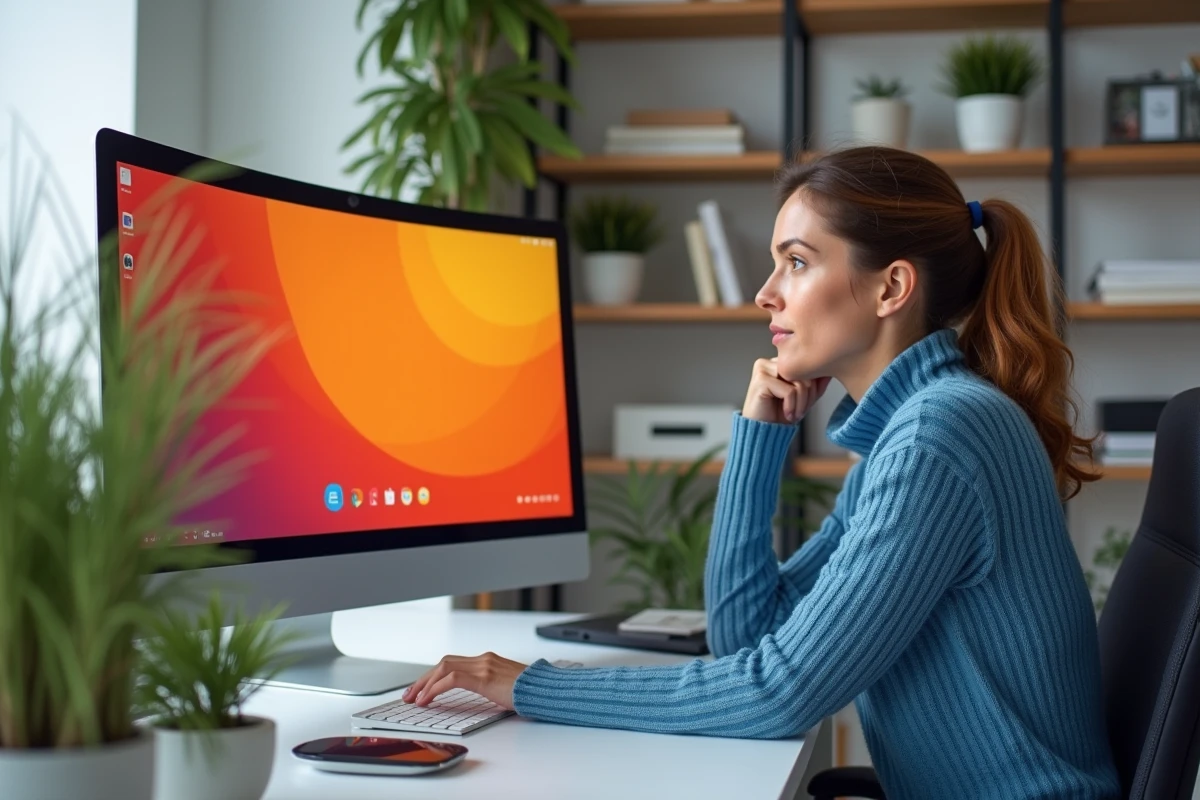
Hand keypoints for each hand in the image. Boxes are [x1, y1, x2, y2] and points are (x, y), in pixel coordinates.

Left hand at [402, 652, 527, 710]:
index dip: (433, 675)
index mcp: (488, 660)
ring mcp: (483, 666)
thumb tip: (478, 697)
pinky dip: (435, 688)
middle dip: (423, 679)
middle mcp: (483, 659)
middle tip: (409, 694)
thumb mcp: (506, 687)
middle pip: (444, 663)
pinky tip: (427, 699)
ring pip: (443, 668)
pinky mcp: (484, 677)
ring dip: (424, 683)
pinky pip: (451, 679)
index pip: (453, 663)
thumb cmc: (531, 692)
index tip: (421, 689)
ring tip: (414, 699)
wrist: (547, 690)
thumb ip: (490, 686)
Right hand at [742, 358, 831, 423]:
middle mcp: (768, 362)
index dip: (812, 388)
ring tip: (794, 414)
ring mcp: (763, 369)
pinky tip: (786, 414)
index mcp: (777, 363)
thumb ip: (815, 385)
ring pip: (799, 382)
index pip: (806, 367)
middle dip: (808, 396)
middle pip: (804, 373)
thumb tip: (829, 373)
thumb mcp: (803, 398)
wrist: (762, 432)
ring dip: (801, 403)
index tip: (806, 405)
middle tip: (800, 411)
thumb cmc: (779, 415)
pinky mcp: (761, 380)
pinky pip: (790, 391)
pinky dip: (792, 406)